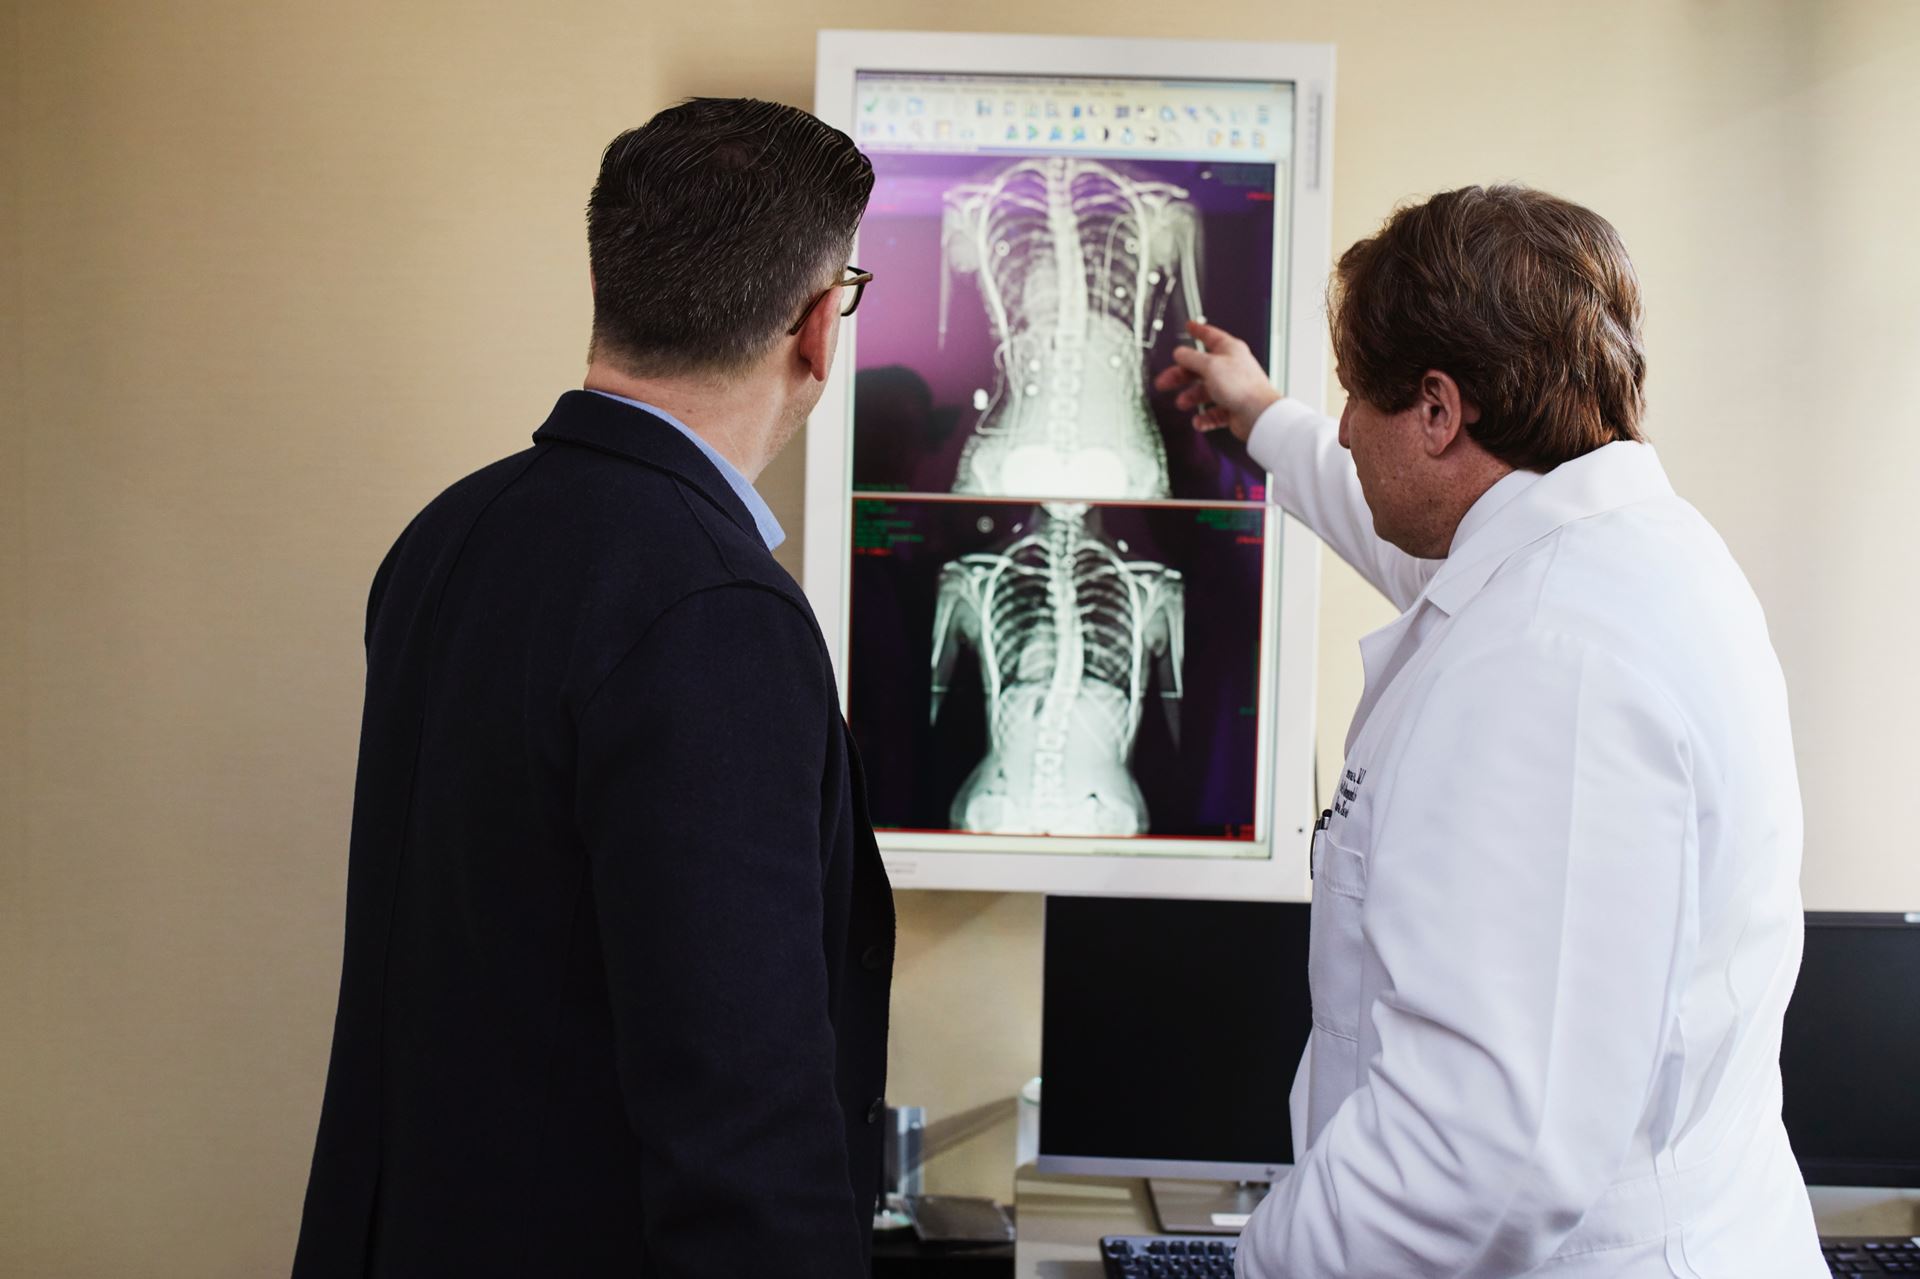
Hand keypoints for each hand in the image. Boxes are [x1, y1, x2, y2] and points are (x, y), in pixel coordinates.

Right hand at [1153, 321, 1282, 442]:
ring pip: (1205, 391)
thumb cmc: (1241, 386)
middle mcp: (1231, 368)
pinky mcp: (1233, 407)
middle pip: (1200, 368)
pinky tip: (1199, 420)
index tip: (1189, 326)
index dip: (1198, 330)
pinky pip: (1214, 412)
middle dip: (1180, 376)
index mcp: (1229, 351)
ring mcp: (1232, 388)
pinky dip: (1205, 417)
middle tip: (1164, 382)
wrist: (1258, 414)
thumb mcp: (1210, 365)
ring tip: (1182, 403)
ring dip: (1191, 398)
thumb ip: (1191, 358)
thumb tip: (1179, 352)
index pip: (1210, 336)